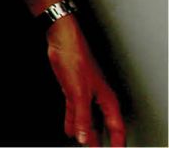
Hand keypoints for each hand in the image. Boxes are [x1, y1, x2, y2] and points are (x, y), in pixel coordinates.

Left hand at [46, 17, 125, 145]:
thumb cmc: (75, 60)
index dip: (117, 143)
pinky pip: (75, 111)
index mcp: (107, 101)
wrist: (62, 42)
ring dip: (85, 132)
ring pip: (88, 120)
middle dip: (99, 140)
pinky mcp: (73, 90)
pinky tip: (70, 130)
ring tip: (84, 146)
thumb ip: (82, 117)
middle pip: (102, 126)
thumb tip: (85, 138)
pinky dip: (73, 122)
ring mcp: (86, 95)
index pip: (117, 128)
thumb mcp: (78, 94)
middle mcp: (99, 99)